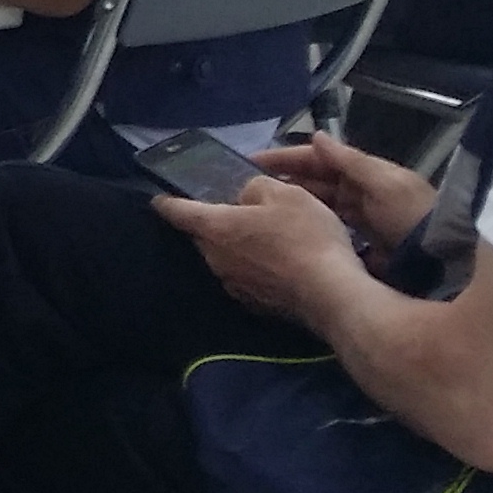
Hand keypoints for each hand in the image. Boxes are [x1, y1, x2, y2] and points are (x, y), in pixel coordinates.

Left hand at [157, 175, 372, 322]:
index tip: (160, 197)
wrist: (332, 295)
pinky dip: (255, 268)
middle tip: (238, 212)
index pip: (176, 211)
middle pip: (203, 235)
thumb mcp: (285, 194)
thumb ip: (255, 188)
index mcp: (214, 228)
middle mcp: (214, 259)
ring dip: (238, 247)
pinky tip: (280, 264)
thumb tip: (244, 196)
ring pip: (225, 257)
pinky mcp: (254, 305)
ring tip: (265, 237)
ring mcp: (233, 285)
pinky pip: (246, 277)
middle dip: (214, 223)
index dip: (167, 200)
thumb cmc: (305, 237)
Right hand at [252, 132, 441, 250]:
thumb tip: (318, 137)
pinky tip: (291, 239)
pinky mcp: (365, 250)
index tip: (252, 162)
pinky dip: (312, 233)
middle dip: (286, 183)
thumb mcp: (385, 184)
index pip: (321, 159)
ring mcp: (364, 223)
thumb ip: (351, 162)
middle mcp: (364, 195)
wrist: (446, 263)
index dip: (288, 158)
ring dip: (296, 207)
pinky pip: (330, 235)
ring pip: (320, 209)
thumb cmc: (412, 217)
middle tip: (249, 191)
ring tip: (263, 214)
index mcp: (368, 174)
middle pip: (317, 184)